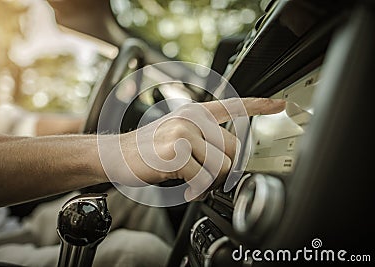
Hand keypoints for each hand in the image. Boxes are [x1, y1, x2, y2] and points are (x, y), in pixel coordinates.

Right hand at [99, 98, 284, 199]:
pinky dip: (196, 191)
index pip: (233, 104)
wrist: (117, 154)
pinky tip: (184, 188)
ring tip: (192, 181)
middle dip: (224, 170)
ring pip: (220, 167)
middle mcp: (191, 118)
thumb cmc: (150, 148)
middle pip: (234, 150)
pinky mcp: (176, 153)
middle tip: (204, 175)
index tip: (281, 104)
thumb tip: (232, 156)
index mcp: (194, 112)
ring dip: (209, 182)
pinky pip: (202, 180)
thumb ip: (204, 138)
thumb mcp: (178, 133)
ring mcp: (183, 134)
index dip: (260, 104)